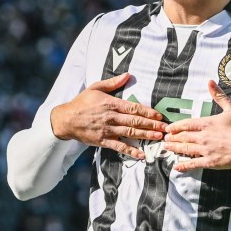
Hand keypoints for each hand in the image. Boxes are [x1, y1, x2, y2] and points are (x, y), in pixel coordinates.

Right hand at [50, 73, 166, 159]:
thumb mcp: (95, 88)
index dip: (148, 112)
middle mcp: (111, 117)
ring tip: (158, 138)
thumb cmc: (81, 102)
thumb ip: (112, 83)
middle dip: (152, 124)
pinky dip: (131, 151)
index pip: (133, 108)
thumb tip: (127, 75)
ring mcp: (108, 130)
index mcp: (111, 103)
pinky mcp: (103, 141)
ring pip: (130, 133)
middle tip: (165, 128)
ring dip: (146, 135)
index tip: (159, 115)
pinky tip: (141, 155)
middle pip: (135, 121)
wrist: (65, 119)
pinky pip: (119, 147)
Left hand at [163, 80, 230, 172]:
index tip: (169, 128)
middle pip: (183, 137)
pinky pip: (194, 164)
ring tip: (167, 147)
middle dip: (173, 138)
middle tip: (165, 138)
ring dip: (175, 148)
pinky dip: (184, 165)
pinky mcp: (211, 162)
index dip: (176, 126)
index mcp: (208, 124)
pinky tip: (177, 167)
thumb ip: (219, 96)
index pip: (186, 124)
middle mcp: (204, 137)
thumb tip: (210, 82)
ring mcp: (206, 150)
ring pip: (186, 149)